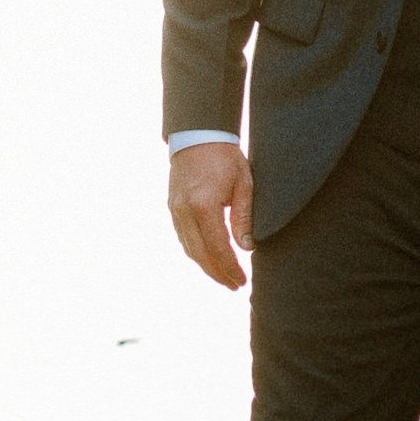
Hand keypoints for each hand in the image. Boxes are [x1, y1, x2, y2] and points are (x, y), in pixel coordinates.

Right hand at [169, 140, 253, 288]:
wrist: (197, 135)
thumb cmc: (225, 157)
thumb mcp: (244, 184)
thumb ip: (244, 218)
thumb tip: (247, 248)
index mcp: (204, 206)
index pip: (218, 248)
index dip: (230, 268)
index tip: (241, 281)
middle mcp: (185, 211)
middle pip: (200, 254)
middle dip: (217, 274)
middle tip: (234, 285)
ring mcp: (175, 210)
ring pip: (189, 248)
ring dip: (205, 266)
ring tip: (223, 276)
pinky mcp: (172, 207)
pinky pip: (183, 237)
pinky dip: (196, 251)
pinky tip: (208, 257)